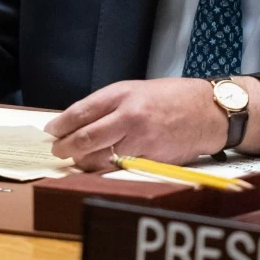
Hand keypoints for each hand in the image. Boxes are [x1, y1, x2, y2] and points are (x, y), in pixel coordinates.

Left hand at [45, 79, 225, 169]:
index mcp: (122, 95)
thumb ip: (108, 105)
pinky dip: (105, 169)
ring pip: (98, 158)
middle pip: (85, 138)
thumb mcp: (135, 90)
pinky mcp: (150, 160)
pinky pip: (118, 168)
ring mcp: (140, 141)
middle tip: (58, 150)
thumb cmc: (171, 98)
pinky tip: (99, 165)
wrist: (207, 112)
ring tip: (77, 158)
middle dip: (65, 147)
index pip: (81, 112)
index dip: (61, 125)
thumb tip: (78, 121)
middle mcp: (128, 117)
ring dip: (82, 161)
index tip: (51, 131)